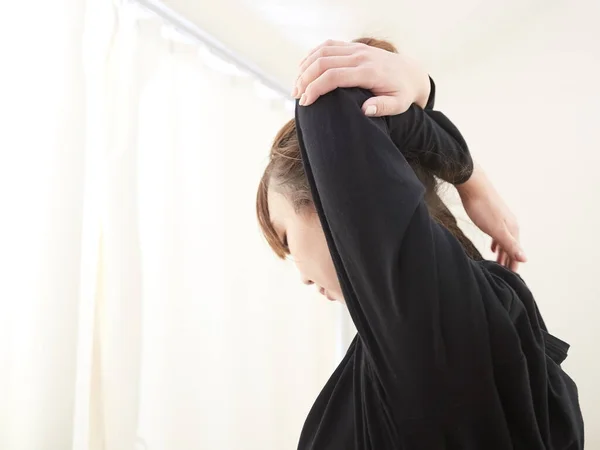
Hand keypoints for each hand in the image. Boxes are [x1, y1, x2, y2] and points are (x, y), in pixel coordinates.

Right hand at [293, 39, 429, 115]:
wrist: (412, 72)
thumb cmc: (403, 92)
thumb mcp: (399, 104)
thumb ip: (383, 107)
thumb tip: (364, 110)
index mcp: (368, 72)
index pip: (333, 76)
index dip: (315, 88)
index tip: (305, 103)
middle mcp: (360, 56)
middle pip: (323, 62)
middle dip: (304, 79)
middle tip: (297, 96)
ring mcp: (356, 49)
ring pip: (322, 51)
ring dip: (305, 67)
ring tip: (297, 86)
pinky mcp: (354, 46)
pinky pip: (328, 45)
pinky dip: (312, 55)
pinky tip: (304, 69)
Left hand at [457, 165, 526, 270]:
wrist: (473, 185)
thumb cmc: (482, 207)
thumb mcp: (496, 230)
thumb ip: (510, 244)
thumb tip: (525, 259)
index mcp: (513, 228)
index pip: (516, 251)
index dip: (514, 264)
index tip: (512, 277)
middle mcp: (510, 223)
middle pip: (511, 246)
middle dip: (508, 260)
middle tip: (504, 273)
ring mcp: (502, 218)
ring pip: (504, 240)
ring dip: (502, 252)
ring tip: (498, 263)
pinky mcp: (492, 214)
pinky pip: (497, 233)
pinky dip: (497, 242)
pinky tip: (492, 246)